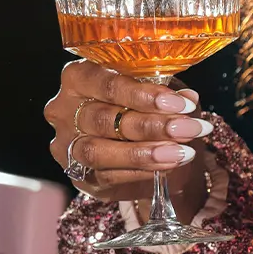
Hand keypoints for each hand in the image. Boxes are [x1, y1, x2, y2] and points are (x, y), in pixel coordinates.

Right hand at [44, 60, 211, 205]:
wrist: (136, 151)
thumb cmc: (140, 110)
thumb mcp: (155, 94)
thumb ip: (167, 95)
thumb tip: (188, 98)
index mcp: (78, 78)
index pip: (106, 83)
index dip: (144, 94)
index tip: (182, 104)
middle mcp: (63, 109)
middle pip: (103, 119)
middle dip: (152, 126)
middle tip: (189, 129)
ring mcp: (66, 144)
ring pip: (98, 151)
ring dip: (145, 153)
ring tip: (182, 152)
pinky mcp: (79, 174)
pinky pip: (107, 175)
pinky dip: (142, 171)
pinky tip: (170, 165)